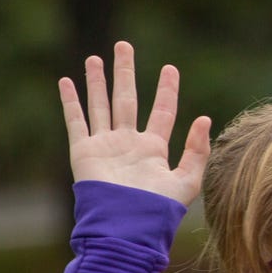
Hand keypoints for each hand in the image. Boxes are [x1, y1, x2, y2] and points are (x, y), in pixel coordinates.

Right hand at [58, 44, 210, 204]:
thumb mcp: (187, 180)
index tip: (169, 68)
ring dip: (97, 81)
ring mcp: (105, 145)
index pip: (162, 110)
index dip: (166, 89)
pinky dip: (71, 101)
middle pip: (127, 99)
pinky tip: (67, 82)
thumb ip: (197, 150)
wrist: (127, 226)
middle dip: (125, 73)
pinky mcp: (84, 151)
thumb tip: (205, 117)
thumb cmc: (159, 210)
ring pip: (101, 105)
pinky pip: (76, 121)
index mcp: (154, 149)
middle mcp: (128, 143)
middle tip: (123, 46)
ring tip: (95, 58)